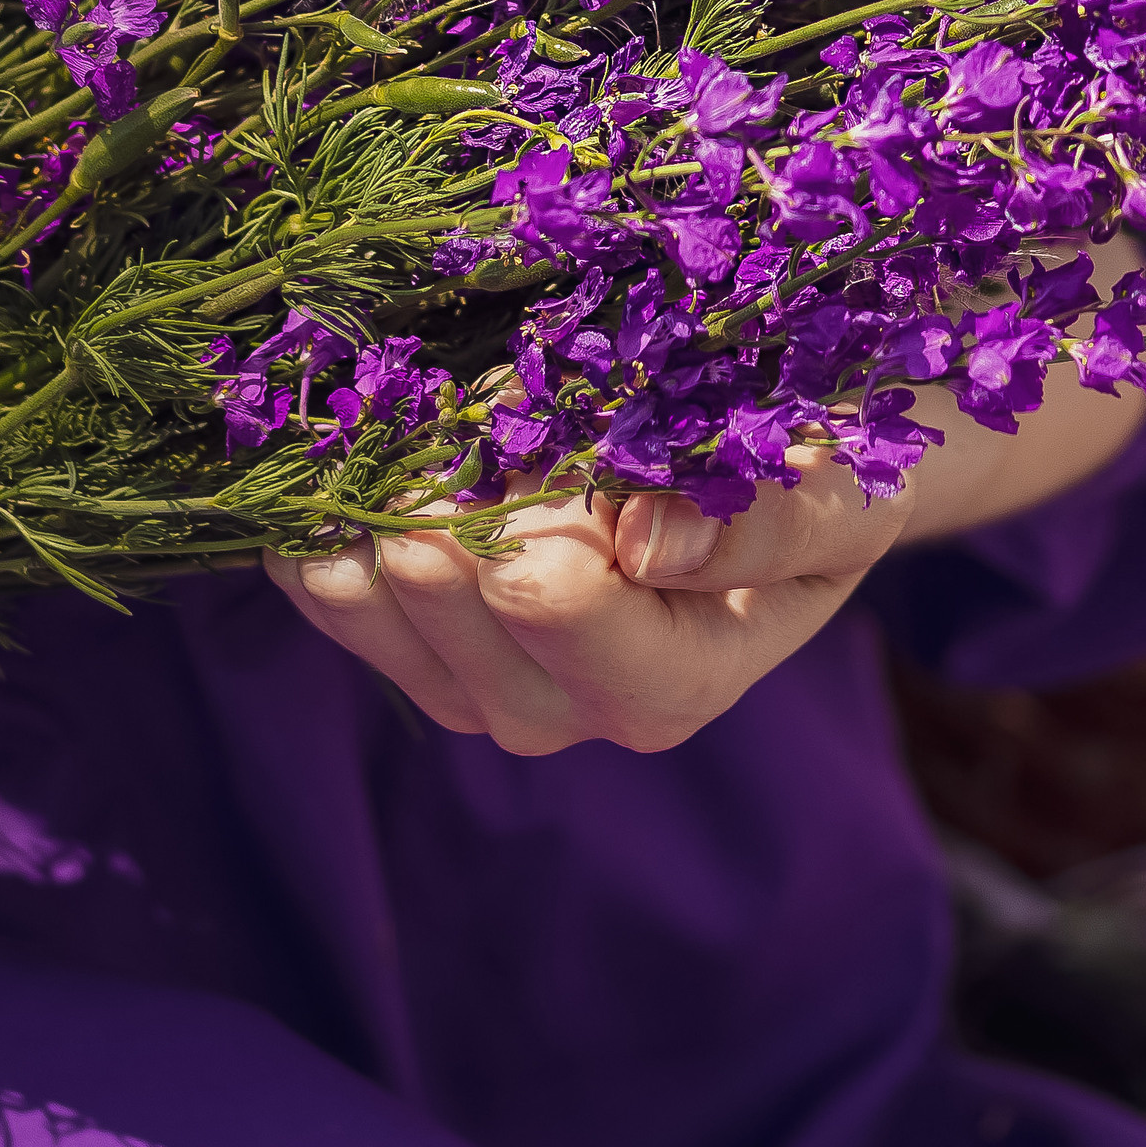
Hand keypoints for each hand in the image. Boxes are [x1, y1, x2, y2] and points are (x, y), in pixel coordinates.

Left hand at [263, 344, 1145, 754]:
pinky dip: (328, 567)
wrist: (778, 445)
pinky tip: (302, 507)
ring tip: (339, 499)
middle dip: (449, 595)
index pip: (623, 673)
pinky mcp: (441, 633)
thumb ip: (773, 517)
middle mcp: (591, 701)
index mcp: (696, 672)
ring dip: (370, 585)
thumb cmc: (828, 455)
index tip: (524, 554)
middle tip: (407, 510)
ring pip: (419, 660)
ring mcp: (506, 676)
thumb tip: (653, 544)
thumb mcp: (843, 480)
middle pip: (499, 680)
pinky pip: (368, 622)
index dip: (568, 619)